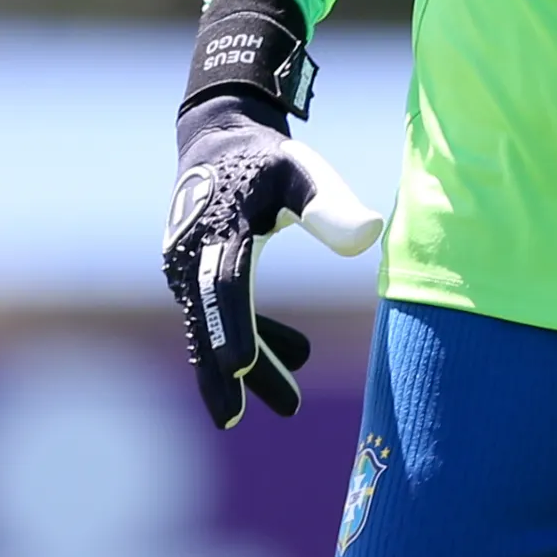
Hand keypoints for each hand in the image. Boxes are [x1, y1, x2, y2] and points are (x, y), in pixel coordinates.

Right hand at [161, 0, 381, 427]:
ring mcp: (185, 267)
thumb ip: (332, 205)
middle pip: (209, 321)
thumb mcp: (303, 172)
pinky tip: (292, 355)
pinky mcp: (191, 275)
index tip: (240, 365)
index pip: (226, 287)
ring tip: (288, 403)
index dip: (235, 327)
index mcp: (220, 229)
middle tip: (236, 419)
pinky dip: (248, 336)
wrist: (220, 137)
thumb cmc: (269, 159)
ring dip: (245, 362)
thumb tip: (371, 235)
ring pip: (211, 326)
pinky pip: (215, 316)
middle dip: (226, 370)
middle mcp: (192, 254)